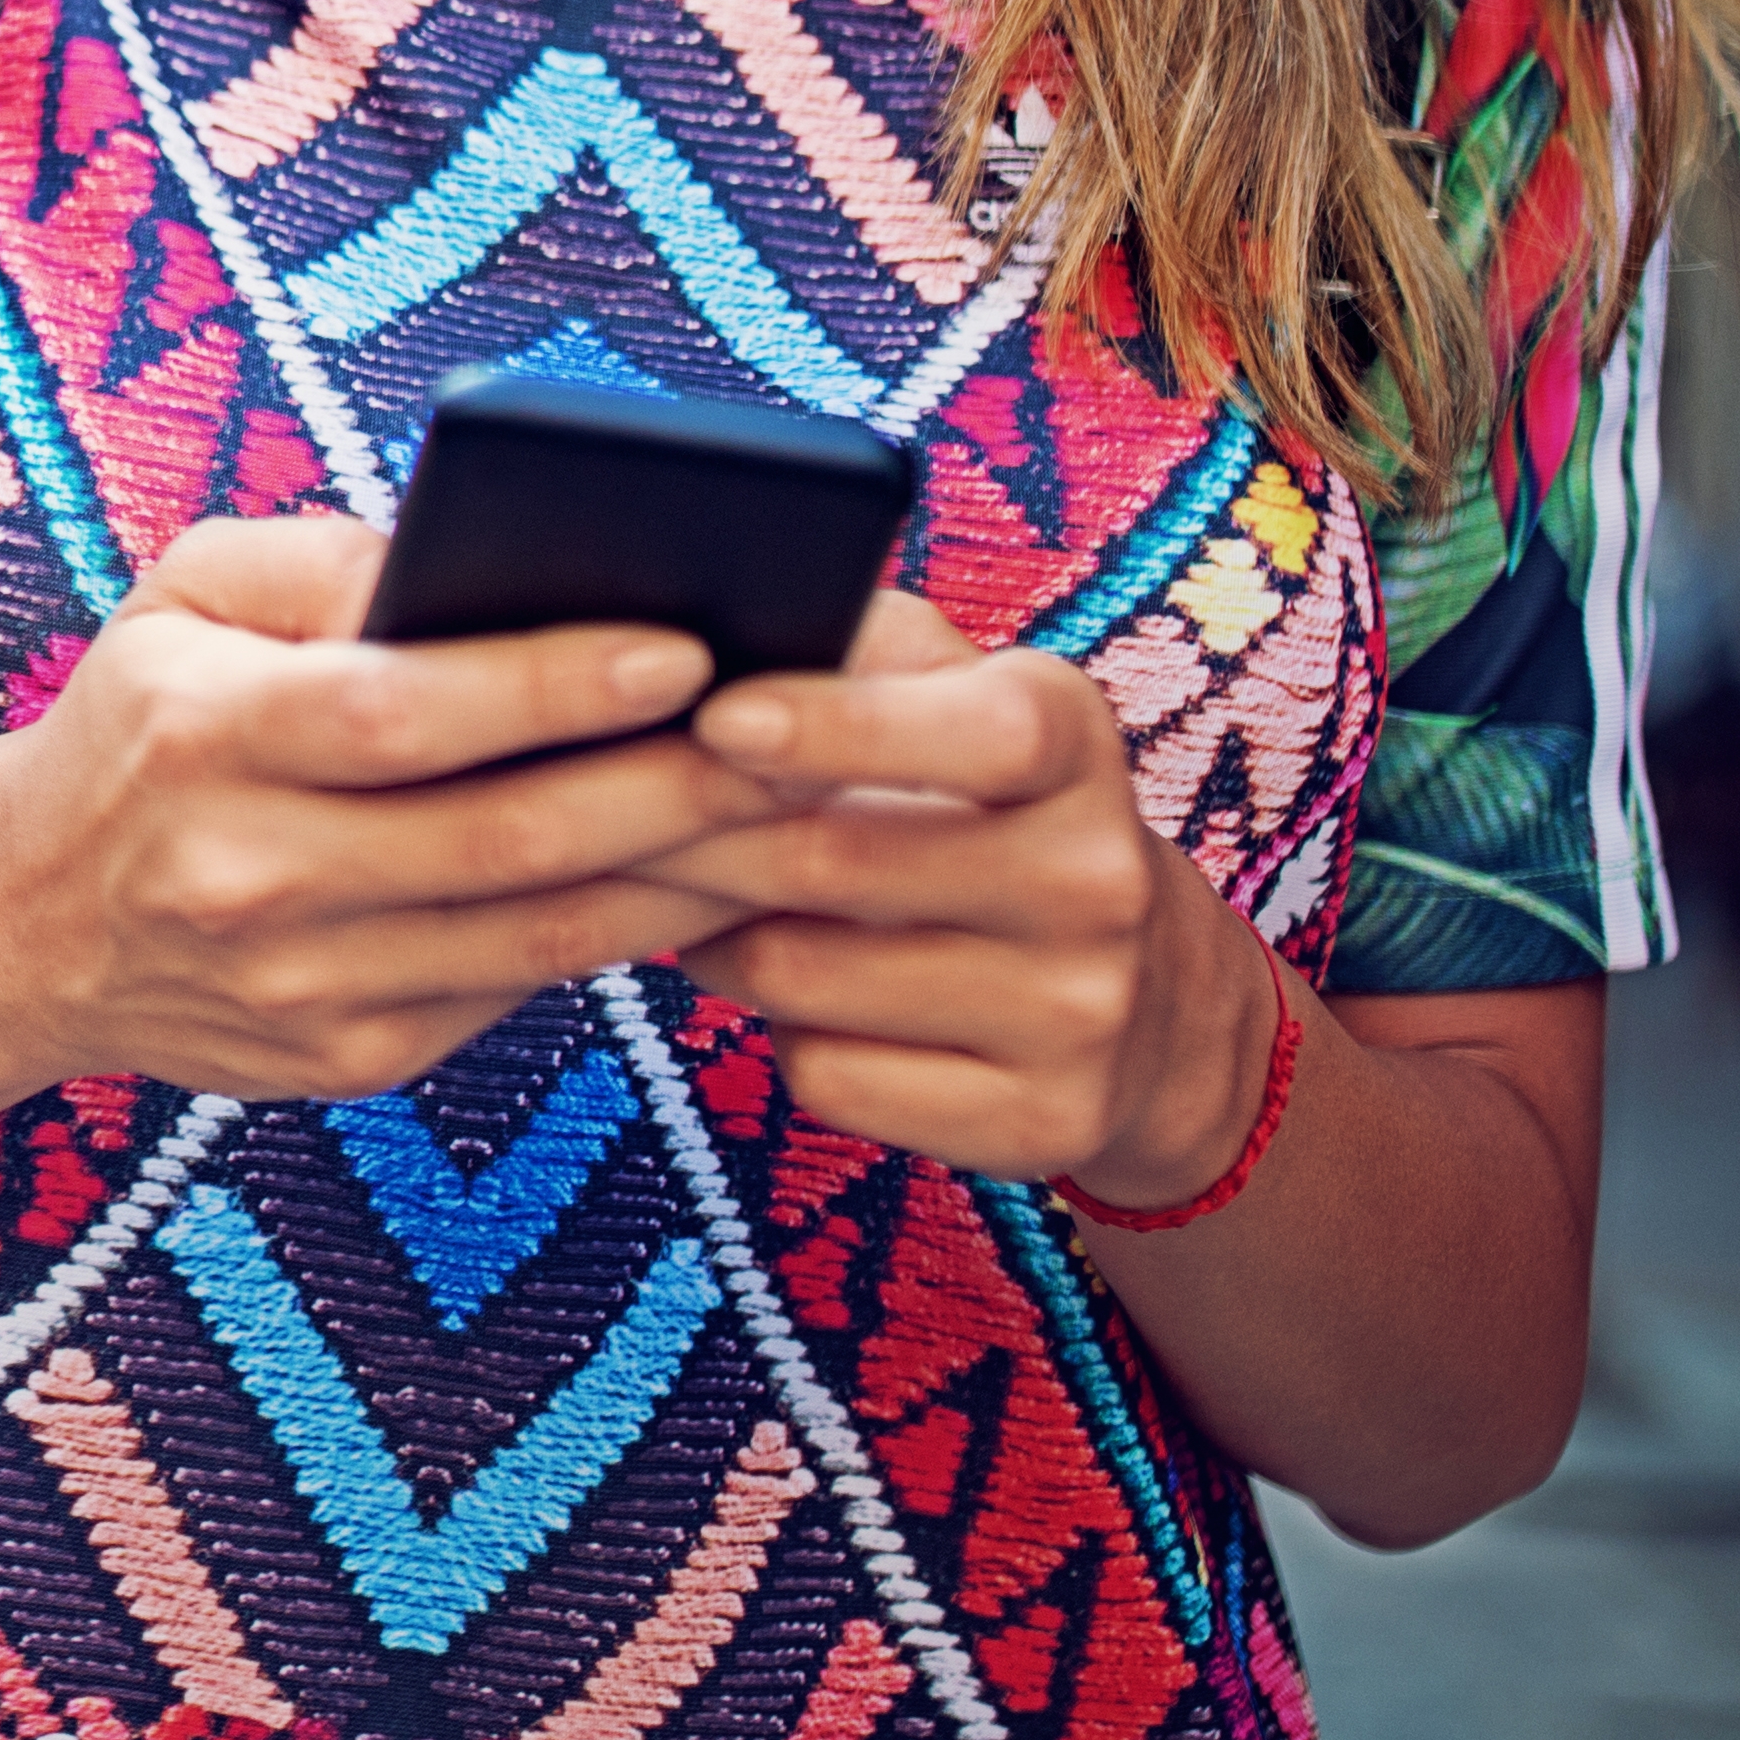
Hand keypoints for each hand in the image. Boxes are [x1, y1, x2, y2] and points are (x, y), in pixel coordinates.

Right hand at [0, 520, 782, 1107]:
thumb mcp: (182, 597)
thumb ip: (326, 559)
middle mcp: (250, 872)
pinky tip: (713, 876)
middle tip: (807, 730)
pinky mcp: (354, 1057)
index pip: (402, 713)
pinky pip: (524, 988)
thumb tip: (486, 550)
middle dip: (676, 784)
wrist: (22, 927)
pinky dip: (630, 930)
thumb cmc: (138, 722)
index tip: (685, 646)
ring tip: (803, 807)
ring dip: (690, 871)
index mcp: (203, 735)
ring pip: (541, 930)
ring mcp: (304, 985)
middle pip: (505, 836)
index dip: (551, 685)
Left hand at [645, 596, 1275, 1205]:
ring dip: (710, 936)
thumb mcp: (962, 699)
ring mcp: (1080, 1013)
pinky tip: (784, 996)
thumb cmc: (993, 810)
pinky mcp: (1041, 1124)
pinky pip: (828, 1076)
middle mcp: (1097, 879)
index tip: (714, 716)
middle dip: (683, 836)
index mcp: (1075, 742)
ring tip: (693, 900)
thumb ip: (857, 648)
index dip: (838, 727)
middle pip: (831, 862)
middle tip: (584, 813)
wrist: (1155, 1007)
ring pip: (803, 975)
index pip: (976, 734)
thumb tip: (707, 614)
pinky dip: (775, 1033)